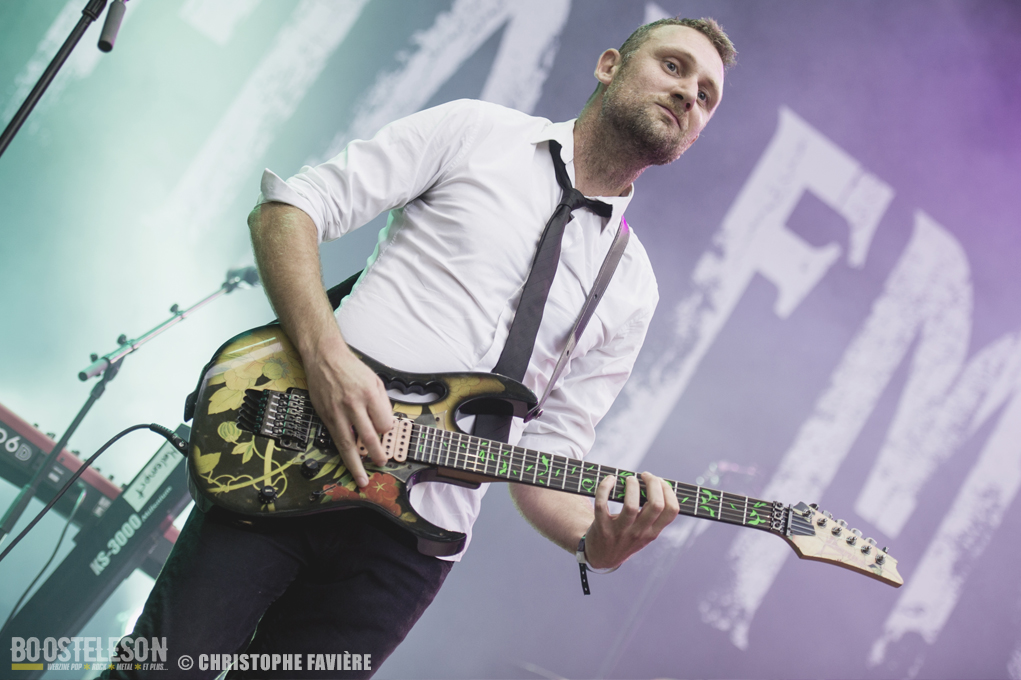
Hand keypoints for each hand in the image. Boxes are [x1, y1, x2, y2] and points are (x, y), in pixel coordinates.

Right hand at [304, 335, 393, 486]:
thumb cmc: (351, 368)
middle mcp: (353, 404)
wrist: (325, 358)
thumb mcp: (375, 380)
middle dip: (377, 454)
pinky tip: (348, 461)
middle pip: (368, 436)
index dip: (387, 431)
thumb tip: (387, 424)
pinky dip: (343, 452)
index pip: (384, 423)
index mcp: (369, 394)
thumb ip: (382, 403)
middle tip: (381, 463)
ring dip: (356, 464)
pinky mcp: (326, 416)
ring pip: (348, 444)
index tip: (387, 432)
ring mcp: (338, 412)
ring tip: (362, 478)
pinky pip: (336, 439)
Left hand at [582, 472, 679, 568]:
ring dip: (632, 485)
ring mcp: (620, 531)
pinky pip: (602, 504)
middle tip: (645, 476)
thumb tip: (657, 484)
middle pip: (656, 505)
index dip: (668, 491)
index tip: (660, 481)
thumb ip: (652, 515)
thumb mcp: (645, 533)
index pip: (671, 510)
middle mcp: (639, 532)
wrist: (601, 556)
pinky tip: (609, 480)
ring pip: (631, 505)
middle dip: (653, 483)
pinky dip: (605, 487)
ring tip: (630, 479)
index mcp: (653, 532)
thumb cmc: (626, 538)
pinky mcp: (601, 526)